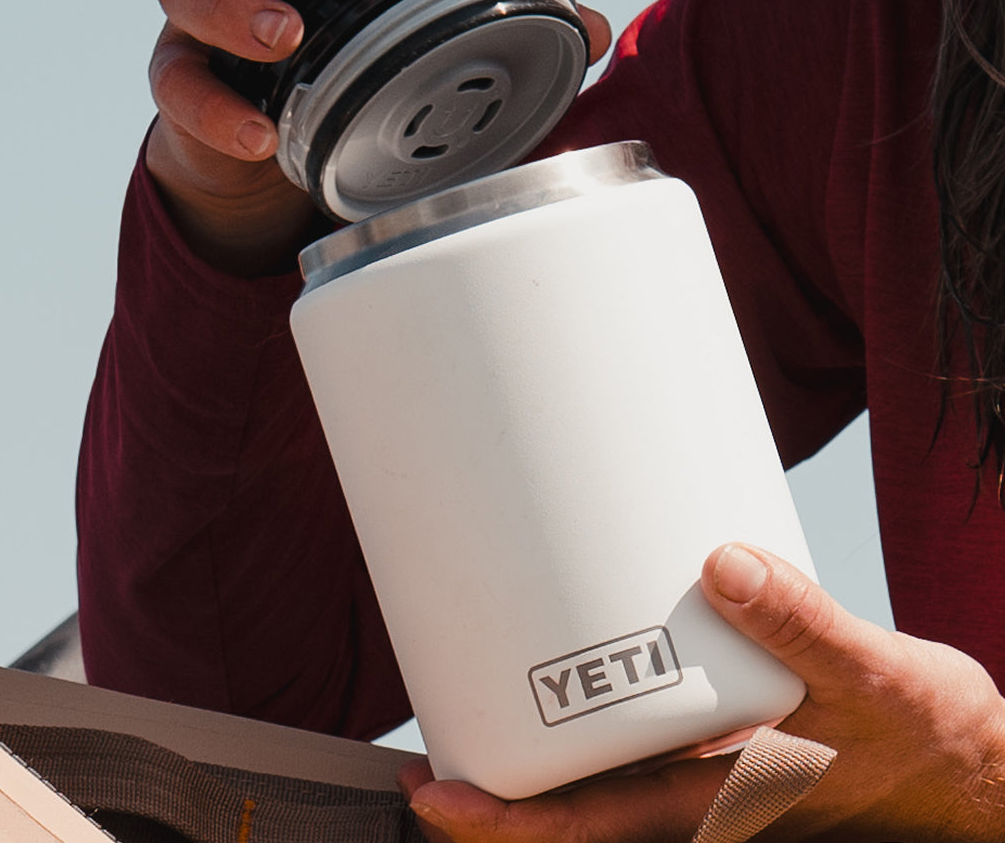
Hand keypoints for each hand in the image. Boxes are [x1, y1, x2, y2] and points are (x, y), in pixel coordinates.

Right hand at [147, 0, 610, 274]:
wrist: (274, 156)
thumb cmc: (353, 76)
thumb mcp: (427, 47)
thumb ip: (502, 32)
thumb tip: (596, 28)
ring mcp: (209, 16)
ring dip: (234, 1)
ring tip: (285, 36)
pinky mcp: (184, 82)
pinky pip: (178, 83)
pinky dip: (215, 108)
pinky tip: (260, 135)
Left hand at [399, 544, 1004, 841]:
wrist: (965, 767)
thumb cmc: (928, 743)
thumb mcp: (879, 677)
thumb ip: (801, 621)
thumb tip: (723, 563)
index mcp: (720, 801)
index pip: (588, 825)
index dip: (504, 822)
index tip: (434, 798)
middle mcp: (699, 794)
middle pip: (570, 803)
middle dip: (495, 783)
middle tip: (427, 729)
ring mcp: (708, 768)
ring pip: (600, 767)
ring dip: (536, 741)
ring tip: (479, 681)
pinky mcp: (724, 734)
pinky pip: (642, 724)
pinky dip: (596, 700)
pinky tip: (583, 647)